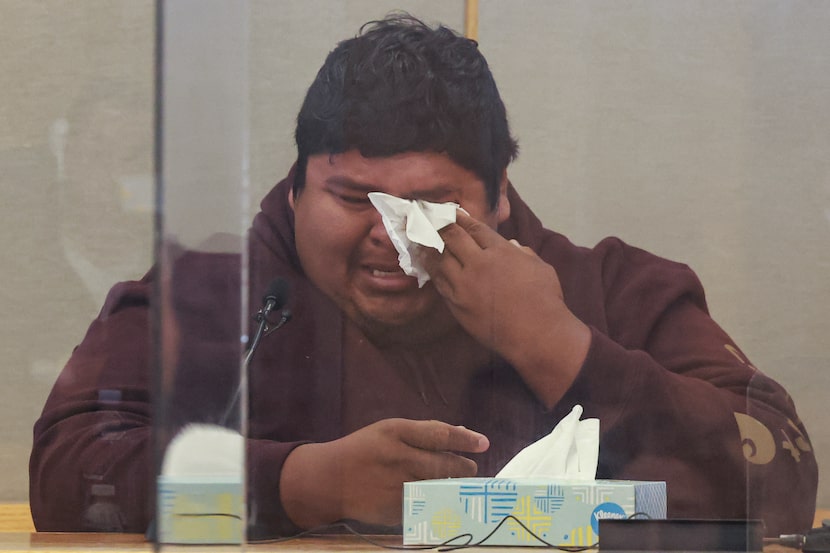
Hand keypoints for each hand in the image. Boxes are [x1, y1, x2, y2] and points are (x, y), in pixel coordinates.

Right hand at [280, 418, 488, 526]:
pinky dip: (437, 502)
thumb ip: (422, 432)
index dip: (465, 439)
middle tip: (471, 468)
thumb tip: (460, 433)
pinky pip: (425, 505)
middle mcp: (399, 458)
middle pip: (445, 464)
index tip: (484, 443)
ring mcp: (397, 486)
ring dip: (454, 485)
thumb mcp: (388, 430)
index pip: (440, 434)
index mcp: (396, 432)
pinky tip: (441, 499)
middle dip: (464, 467)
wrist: (328, 480)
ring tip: (460, 483)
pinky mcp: (395, 510)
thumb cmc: (363, 450)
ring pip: (439, 486)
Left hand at [421, 212, 590, 406]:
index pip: (475, 229)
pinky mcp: (457, 305)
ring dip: (431, 248)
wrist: (536, 334)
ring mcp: (465, 285)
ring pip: (441, 261)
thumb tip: (512, 245)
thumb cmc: (545, 300)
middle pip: (453, 239)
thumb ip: (523, 253)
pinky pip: (441, 284)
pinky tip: (430, 268)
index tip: (452, 213)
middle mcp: (478, 264)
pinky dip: (435, 273)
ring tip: (422, 240)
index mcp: (500, 251)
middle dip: (440, 227)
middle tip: (429, 219)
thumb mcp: (540, 267)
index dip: (461, 219)